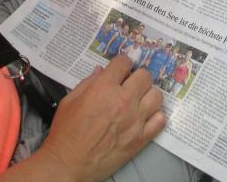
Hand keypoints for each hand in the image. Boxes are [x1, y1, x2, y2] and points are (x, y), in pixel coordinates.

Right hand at [37, 55, 165, 181]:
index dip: (122, 63)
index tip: (121, 67)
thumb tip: (100, 72)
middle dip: (137, 76)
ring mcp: (134, 121)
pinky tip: (145, 116)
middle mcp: (122, 101)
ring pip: (157, 95)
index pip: (124, 62)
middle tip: (130, 83)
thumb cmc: (66, 135)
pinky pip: (160, 120)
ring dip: (148, 94)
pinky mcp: (140, 139)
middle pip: (145, 76)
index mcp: (103, 89)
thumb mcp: (69, 101)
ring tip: (139, 99)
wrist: (68, 164)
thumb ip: (87, 82)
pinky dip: (155, 116)